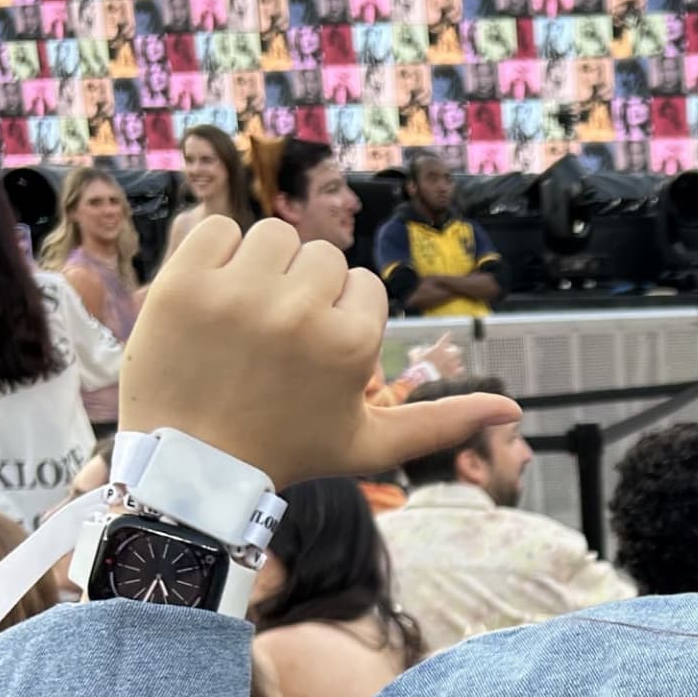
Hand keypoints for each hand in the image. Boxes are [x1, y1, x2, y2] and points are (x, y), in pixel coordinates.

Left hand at [121, 220, 518, 490]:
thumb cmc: (286, 454)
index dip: (340, 320)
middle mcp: (300, 312)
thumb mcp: (369, 445)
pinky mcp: (183, 283)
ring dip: (261, 267)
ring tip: (244, 319)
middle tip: (274, 345)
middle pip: (321, 256)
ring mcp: (237, 294)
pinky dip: (213, 254)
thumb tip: (514, 409)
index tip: (310, 359)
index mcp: (351, 344)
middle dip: (303, 292)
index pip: (362, 286)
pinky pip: (213, 228)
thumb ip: (441, 422)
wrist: (190, 468)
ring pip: (272, 235)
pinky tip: (212, 300)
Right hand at [419, 332, 465, 378]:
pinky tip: (460, 369)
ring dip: (456, 360)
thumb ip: (417, 351)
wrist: (421, 374)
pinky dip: (460, 370)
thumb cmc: (418, 363)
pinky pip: (459, 371)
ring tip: (454, 361)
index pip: (446, 339)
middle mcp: (446, 356)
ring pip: (458, 361)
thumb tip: (418, 350)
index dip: (448, 336)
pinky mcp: (449, 373)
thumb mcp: (415, 354)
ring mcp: (449, 365)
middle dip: (455, 350)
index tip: (449, 334)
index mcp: (439, 349)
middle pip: (457, 350)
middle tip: (453, 351)